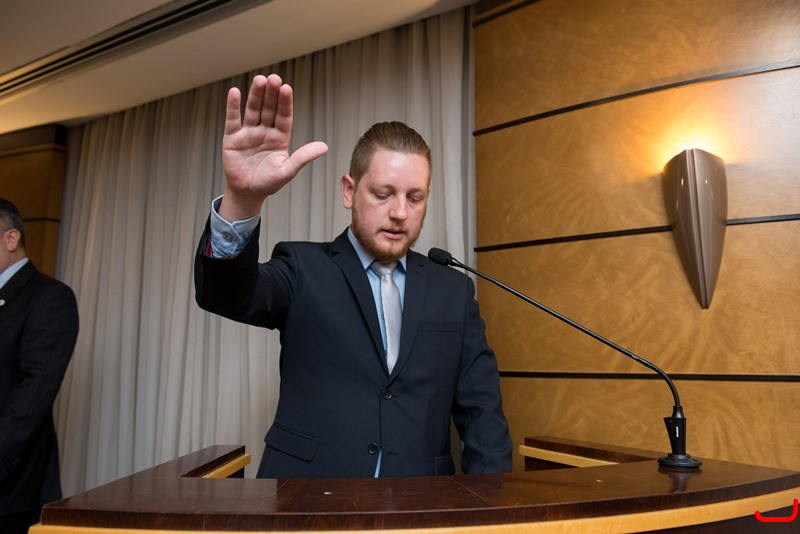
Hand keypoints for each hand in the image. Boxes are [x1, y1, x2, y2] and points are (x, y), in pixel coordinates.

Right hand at [219, 74, 327, 220]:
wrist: (247, 193)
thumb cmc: (269, 183)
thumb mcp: (288, 171)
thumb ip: (303, 157)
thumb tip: (324, 147)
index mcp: (280, 137)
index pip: (284, 116)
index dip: (285, 103)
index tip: (287, 88)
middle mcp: (265, 131)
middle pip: (269, 108)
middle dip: (272, 94)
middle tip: (274, 78)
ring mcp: (249, 133)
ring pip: (253, 110)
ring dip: (255, 95)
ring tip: (259, 80)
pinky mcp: (232, 137)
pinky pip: (233, 119)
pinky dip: (233, 106)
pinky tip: (235, 92)